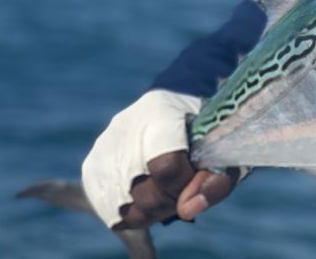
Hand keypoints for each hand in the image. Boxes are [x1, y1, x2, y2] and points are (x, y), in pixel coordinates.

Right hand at [81, 89, 238, 228]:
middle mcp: (124, 127)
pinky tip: (149, 198)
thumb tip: (187, 209)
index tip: (196, 178)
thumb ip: (214, 181)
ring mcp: (104, 147)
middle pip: (142, 191)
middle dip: (168, 201)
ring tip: (166, 194)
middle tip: (182, 190)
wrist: (178, 104)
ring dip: (150, 211)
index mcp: (160, 112)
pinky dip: (132, 212)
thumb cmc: (205, 130)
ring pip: (123, 205)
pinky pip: (109, 208)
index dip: (185, 184)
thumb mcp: (223, 150)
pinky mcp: (92, 165)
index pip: (166, 165)